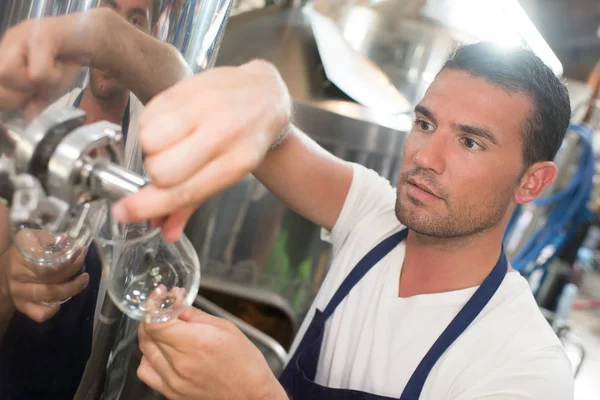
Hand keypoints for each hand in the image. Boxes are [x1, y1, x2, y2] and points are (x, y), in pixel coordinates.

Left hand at [0, 10, 105, 117]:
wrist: (94, 38)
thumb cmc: (68, 62)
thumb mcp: (49, 89)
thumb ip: (36, 102)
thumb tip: (29, 118)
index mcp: (4, 56)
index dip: (11, 98)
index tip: (31, 97)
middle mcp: (7, 43)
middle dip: (19, 93)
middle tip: (40, 87)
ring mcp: (21, 35)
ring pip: (8, 72)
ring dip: (34, 83)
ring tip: (52, 74)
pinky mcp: (40, 35)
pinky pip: (37, 71)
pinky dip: (52, 77)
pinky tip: (62, 66)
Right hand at [0, 230, 88, 322]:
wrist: (6, 266)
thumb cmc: (26, 249)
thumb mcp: (34, 236)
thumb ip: (49, 238)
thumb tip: (67, 240)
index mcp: (21, 255)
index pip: (48, 261)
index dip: (68, 259)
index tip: (80, 251)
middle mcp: (17, 275)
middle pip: (52, 277)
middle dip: (74, 268)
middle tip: (84, 261)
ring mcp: (19, 293)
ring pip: (50, 294)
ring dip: (72, 288)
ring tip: (84, 278)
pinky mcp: (22, 306)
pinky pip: (39, 314)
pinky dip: (53, 309)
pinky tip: (61, 300)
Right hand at [111, 60, 291, 240]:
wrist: (263, 94)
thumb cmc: (244, 139)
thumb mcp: (229, 173)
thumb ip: (193, 203)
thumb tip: (166, 232)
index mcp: (235, 163)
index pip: (184, 191)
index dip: (149, 206)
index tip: (123, 212)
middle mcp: (221, 134)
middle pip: (161, 169)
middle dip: (156, 173)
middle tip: (170, 164)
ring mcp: (204, 107)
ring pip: (149, 140)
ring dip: (151, 148)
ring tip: (172, 141)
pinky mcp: (187, 88)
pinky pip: (147, 115)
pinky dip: (150, 124)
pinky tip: (170, 124)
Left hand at [137, 307, 287, 399]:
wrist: (251, 396)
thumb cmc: (245, 363)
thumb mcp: (226, 328)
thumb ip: (195, 315)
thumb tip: (176, 302)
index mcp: (196, 342)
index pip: (155, 322)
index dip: (153, 305)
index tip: (159, 296)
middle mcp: (180, 363)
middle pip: (148, 334)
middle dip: (152, 316)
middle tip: (162, 308)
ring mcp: (173, 381)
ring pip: (144, 351)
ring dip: (150, 335)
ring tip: (164, 329)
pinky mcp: (171, 392)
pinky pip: (146, 371)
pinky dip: (149, 358)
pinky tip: (161, 352)